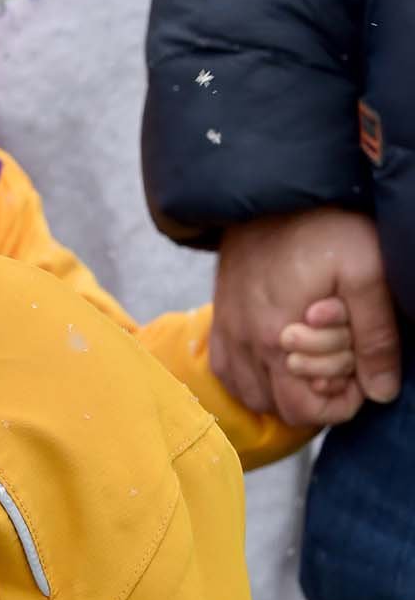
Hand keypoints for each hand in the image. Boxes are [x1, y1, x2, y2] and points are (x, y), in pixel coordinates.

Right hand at [211, 210, 400, 426]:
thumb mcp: (366, 273)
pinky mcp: (219, 315)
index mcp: (279, 338)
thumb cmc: (324, 225)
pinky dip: (251, 376)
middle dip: (315, 396)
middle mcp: (246, 342)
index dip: (342, 403)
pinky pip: (225, 371)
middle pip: (279, 409)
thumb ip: (376, 337)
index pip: (306, 411)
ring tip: (312, 361)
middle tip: (340, 363)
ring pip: (251, 395)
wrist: (272, 188)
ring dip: (283, 389)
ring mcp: (228, 330)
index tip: (360, 375)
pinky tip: (275, 358)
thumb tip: (381, 391)